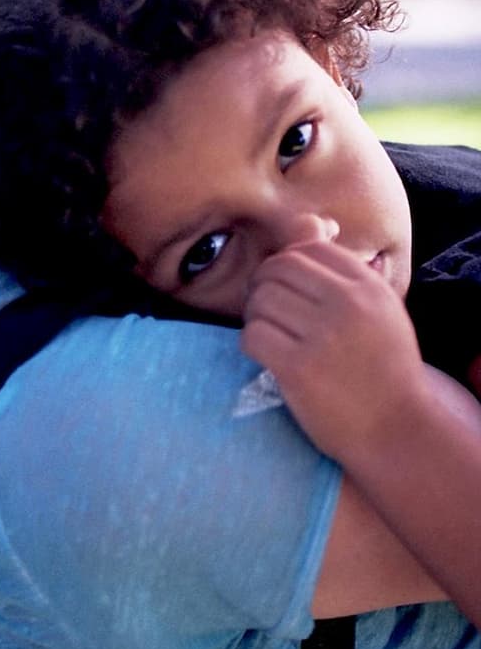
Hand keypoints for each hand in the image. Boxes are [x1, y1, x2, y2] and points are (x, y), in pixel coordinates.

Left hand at [240, 240, 425, 461]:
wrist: (396, 427)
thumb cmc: (379, 366)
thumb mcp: (372, 309)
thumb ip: (336, 269)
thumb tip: (304, 222)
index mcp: (367, 284)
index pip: (306, 248)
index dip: (285, 267)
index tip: (288, 292)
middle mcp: (347, 303)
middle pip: (276, 269)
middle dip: (263, 288)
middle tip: (270, 314)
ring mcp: (323, 335)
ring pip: (259, 301)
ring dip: (256, 318)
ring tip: (273, 337)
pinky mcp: (298, 367)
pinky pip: (251, 336)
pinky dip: (251, 345)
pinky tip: (268, 357)